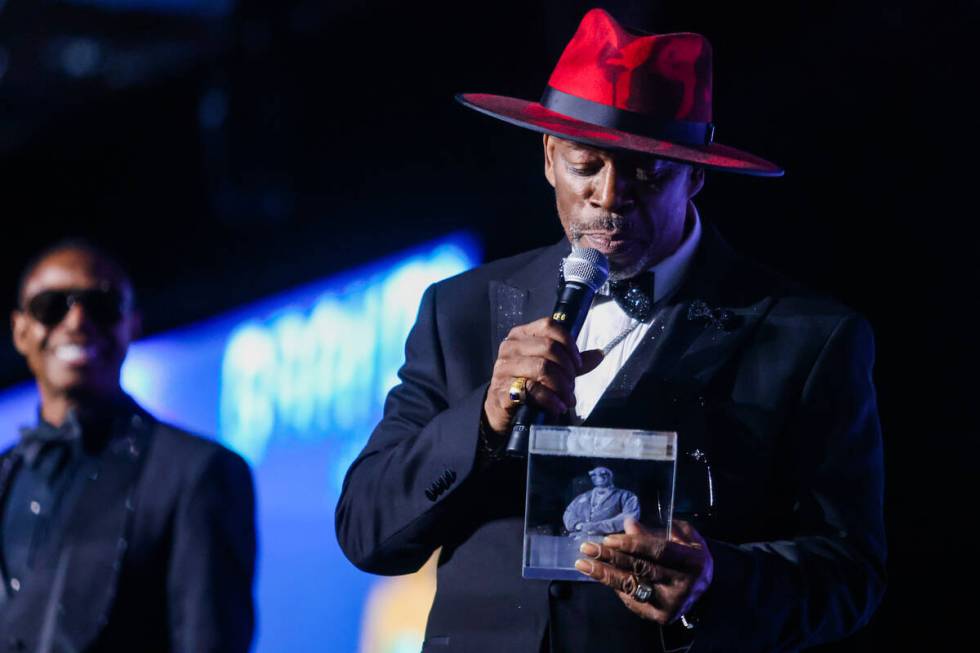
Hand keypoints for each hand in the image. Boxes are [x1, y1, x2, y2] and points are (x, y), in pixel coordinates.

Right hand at [483, 317, 602, 432]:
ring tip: (568, 399)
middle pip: (548, 347)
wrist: (502, 410)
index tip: (578, 363)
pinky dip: (550, 400)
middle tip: (572, 386)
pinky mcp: (501, 390)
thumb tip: (599, 354)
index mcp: (521, 335)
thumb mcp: (551, 370)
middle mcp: (509, 348)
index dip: (568, 343)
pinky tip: (557, 406)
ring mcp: (503, 369)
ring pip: (542, 368)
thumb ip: (572, 362)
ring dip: (561, 386)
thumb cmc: (527, 385)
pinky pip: (532, 390)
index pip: (548, 326)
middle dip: (567, 369)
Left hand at [575, 518, 712, 624]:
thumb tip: (629, 524)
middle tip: (587, 548)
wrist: (704, 588)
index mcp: (692, 562)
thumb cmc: (690, 556)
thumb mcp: (681, 537)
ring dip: (604, 575)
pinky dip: (614, 586)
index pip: (657, 551)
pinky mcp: (660, 616)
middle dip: (610, 558)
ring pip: (631, 586)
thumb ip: (656, 531)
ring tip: (583, 564)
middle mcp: (683, 585)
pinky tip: (600, 575)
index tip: (608, 539)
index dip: (632, 544)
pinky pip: (631, 599)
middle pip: (640, 569)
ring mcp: (671, 604)